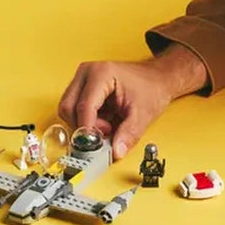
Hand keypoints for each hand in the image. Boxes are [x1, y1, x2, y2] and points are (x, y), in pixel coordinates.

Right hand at [57, 44, 207, 159]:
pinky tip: (104, 120)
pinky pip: (74, 110)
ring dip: (85, 125)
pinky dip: (87, 121)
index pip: (84, 106)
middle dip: (84, 127)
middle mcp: (86, 74)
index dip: (88, 130)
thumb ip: (129, 134)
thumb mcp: (143, 114)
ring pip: (68, 110)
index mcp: (100, 74)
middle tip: (106, 132)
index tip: (96, 144)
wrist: (156, 79)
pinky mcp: (81, 88)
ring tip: (108, 125)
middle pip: (68, 108)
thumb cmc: (150, 87)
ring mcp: (82, 80)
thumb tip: (116, 151)